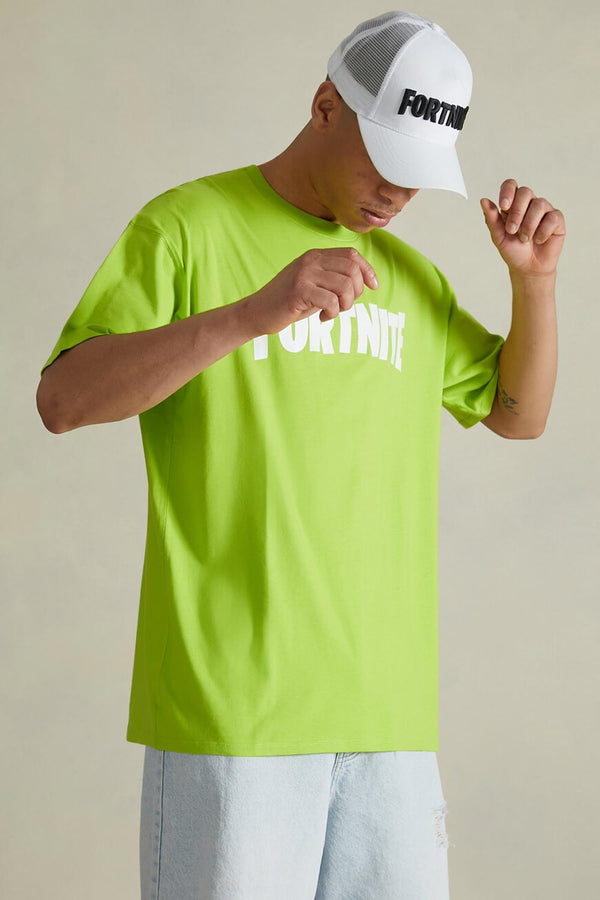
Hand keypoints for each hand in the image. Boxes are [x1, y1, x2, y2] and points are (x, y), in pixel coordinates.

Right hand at [248, 247, 378, 334]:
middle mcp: (310, 260)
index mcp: (315, 256)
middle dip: (356, 292)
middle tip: (344, 306)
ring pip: (345, 286)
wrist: (258, 312)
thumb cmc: (289, 302)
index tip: (374, 287)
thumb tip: (364, 280)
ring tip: (333, 312)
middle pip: (352, 270)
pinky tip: (322, 318)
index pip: (352, 255)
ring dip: (345, 304)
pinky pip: (331, 301)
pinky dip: (332, 314)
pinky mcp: (299, 290)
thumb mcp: (314, 284)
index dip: (367, 270)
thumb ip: (334, 278)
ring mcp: (304, 274)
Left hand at [481, 180, 565, 276]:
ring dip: (529, 224)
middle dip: (517, 212)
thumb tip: (483, 200)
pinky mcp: (556, 220)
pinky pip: (552, 217)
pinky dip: (543, 230)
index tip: (504, 206)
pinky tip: (538, 240)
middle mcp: (529, 203)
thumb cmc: (513, 251)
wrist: (528, 268)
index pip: (511, 185)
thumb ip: (491, 219)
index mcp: (513, 204)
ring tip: (524, 239)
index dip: (507, 191)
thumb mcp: (498, 236)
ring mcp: (544, 210)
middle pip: (525, 192)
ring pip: (539, 204)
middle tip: (512, 230)